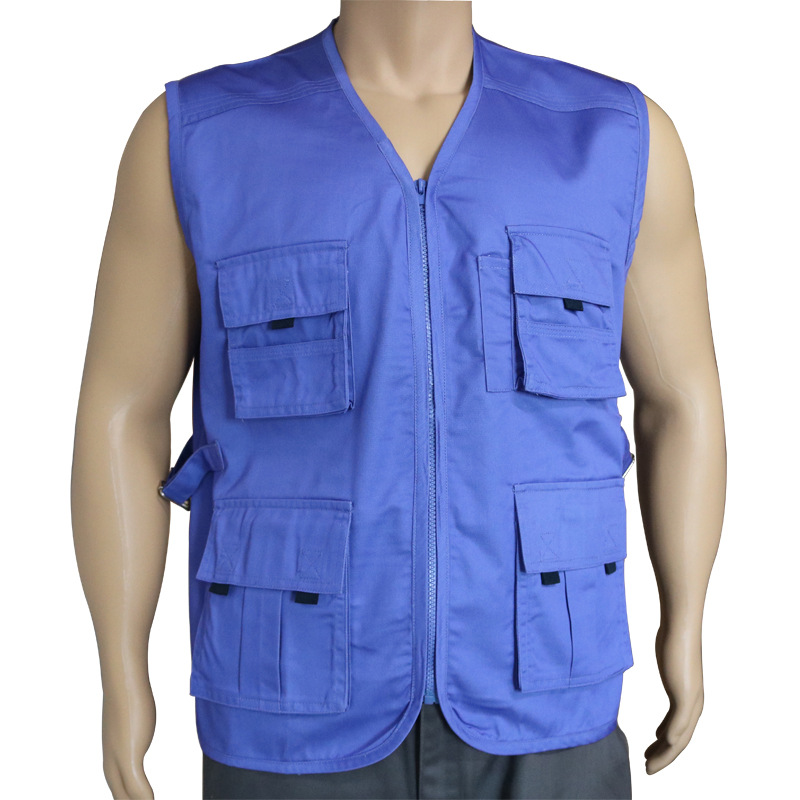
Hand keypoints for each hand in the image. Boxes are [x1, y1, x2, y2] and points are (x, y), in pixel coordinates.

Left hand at [102, 681, 155, 797]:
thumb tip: (138, 727)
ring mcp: (118, 761)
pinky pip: (136, 788)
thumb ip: (135, 730)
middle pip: (120, 797)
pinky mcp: (128, 756)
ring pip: (126, 797)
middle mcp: (111, 764)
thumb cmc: (129, 696)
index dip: (127, 799)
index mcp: (111, 759)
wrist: (123, 682)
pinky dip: (143, 799)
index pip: (118, 793)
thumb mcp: (134, 721)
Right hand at [644, 622, 703, 773]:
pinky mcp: (685, 694)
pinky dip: (671, 735)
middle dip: (664, 756)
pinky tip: (662, 742)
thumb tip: (667, 672)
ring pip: (680, 737)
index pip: (679, 731)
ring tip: (649, 764)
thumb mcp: (670, 664)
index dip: (666, 747)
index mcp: (690, 699)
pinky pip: (679, 722)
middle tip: (648, 767)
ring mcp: (691, 700)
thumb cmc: (674, 639)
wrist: (681, 626)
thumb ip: (670, 674)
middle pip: (680, 741)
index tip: (652, 753)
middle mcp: (694, 704)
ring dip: (665, 753)